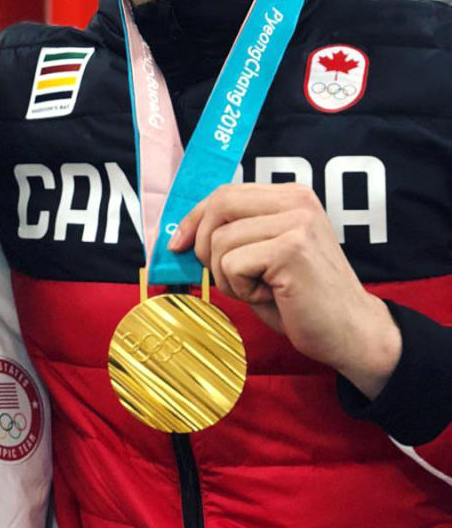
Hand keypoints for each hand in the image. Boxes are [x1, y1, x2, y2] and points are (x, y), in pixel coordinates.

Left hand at [170, 183, 401, 398]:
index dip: (193, 218)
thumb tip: (179, 235)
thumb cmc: (300, 299)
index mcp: (290, 196)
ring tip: (261, 290)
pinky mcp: (292, 249)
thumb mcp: (263, 254)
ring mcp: (296, 222)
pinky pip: (232, 264)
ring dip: (228, 277)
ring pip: (220, 241)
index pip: (225, 193)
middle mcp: (296, 201)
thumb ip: (233, 233)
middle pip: (219, 206)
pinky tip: (271, 297)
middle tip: (227, 277)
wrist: (351, 334)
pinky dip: (240, 289)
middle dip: (204, 245)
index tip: (176, 244)